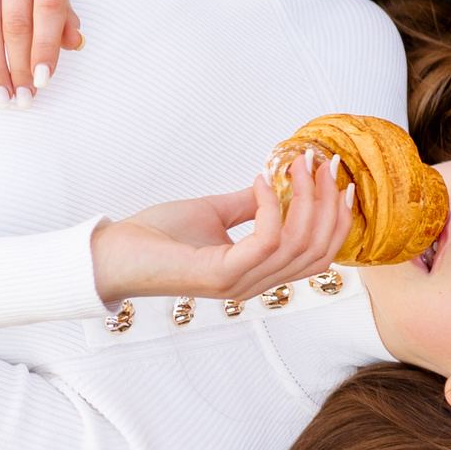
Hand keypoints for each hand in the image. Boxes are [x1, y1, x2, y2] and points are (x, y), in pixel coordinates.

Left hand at [89, 153, 354, 306]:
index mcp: (257, 273)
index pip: (319, 255)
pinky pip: (267, 239)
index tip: (338, 180)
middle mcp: (254, 283)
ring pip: (299, 244)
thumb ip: (249, 204)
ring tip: (296, 166)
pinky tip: (260, 182)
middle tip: (323, 165)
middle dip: (328, 204)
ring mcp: (240, 282)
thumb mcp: (213, 213)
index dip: (338, 219)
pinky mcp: (222, 274)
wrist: (112, 255)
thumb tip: (277, 180)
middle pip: (318, 250)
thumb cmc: (154, 239)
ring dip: (304, 198)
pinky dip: (270, 206)